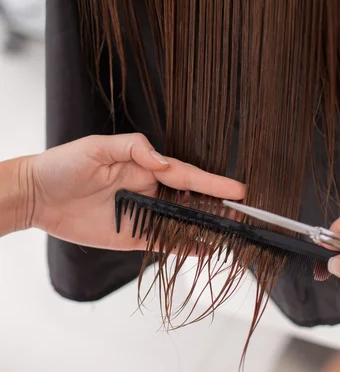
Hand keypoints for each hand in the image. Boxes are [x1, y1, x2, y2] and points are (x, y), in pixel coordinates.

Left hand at [24, 133, 245, 250]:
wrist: (38, 195)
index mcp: (144, 166)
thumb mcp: (98, 147)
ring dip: (205, 227)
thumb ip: (133, 148)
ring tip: (233, 233)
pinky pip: (162, 242)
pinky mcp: (130, 236)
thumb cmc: (64, 164)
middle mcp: (148, 190)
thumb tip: (163, 161)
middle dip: (217, 206)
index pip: (186, 174)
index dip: (212, 183)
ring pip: (180, 222)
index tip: (238, 189)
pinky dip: (184, 246)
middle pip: (190, 199)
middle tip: (245, 215)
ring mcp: (141, 214)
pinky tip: (204, 249)